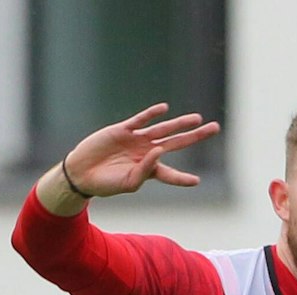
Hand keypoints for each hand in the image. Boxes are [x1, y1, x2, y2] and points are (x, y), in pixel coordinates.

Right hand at [56, 103, 221, 200]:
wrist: (82, 172)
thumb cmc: (105, 184)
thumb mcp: (129, 183)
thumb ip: (147, 170)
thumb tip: (161, 150)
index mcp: (149, 170)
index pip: (171, 173)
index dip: (182, 178)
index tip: (197, 181)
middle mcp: (147, 153)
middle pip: (176, 143)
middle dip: (195, 136)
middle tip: (215, 128)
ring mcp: (136, 140)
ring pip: (163, 129)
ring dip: (180, 123)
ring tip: (197, 119)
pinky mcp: (124, 129)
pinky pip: (141, 120)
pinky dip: (151, 114)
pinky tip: (164, 109)